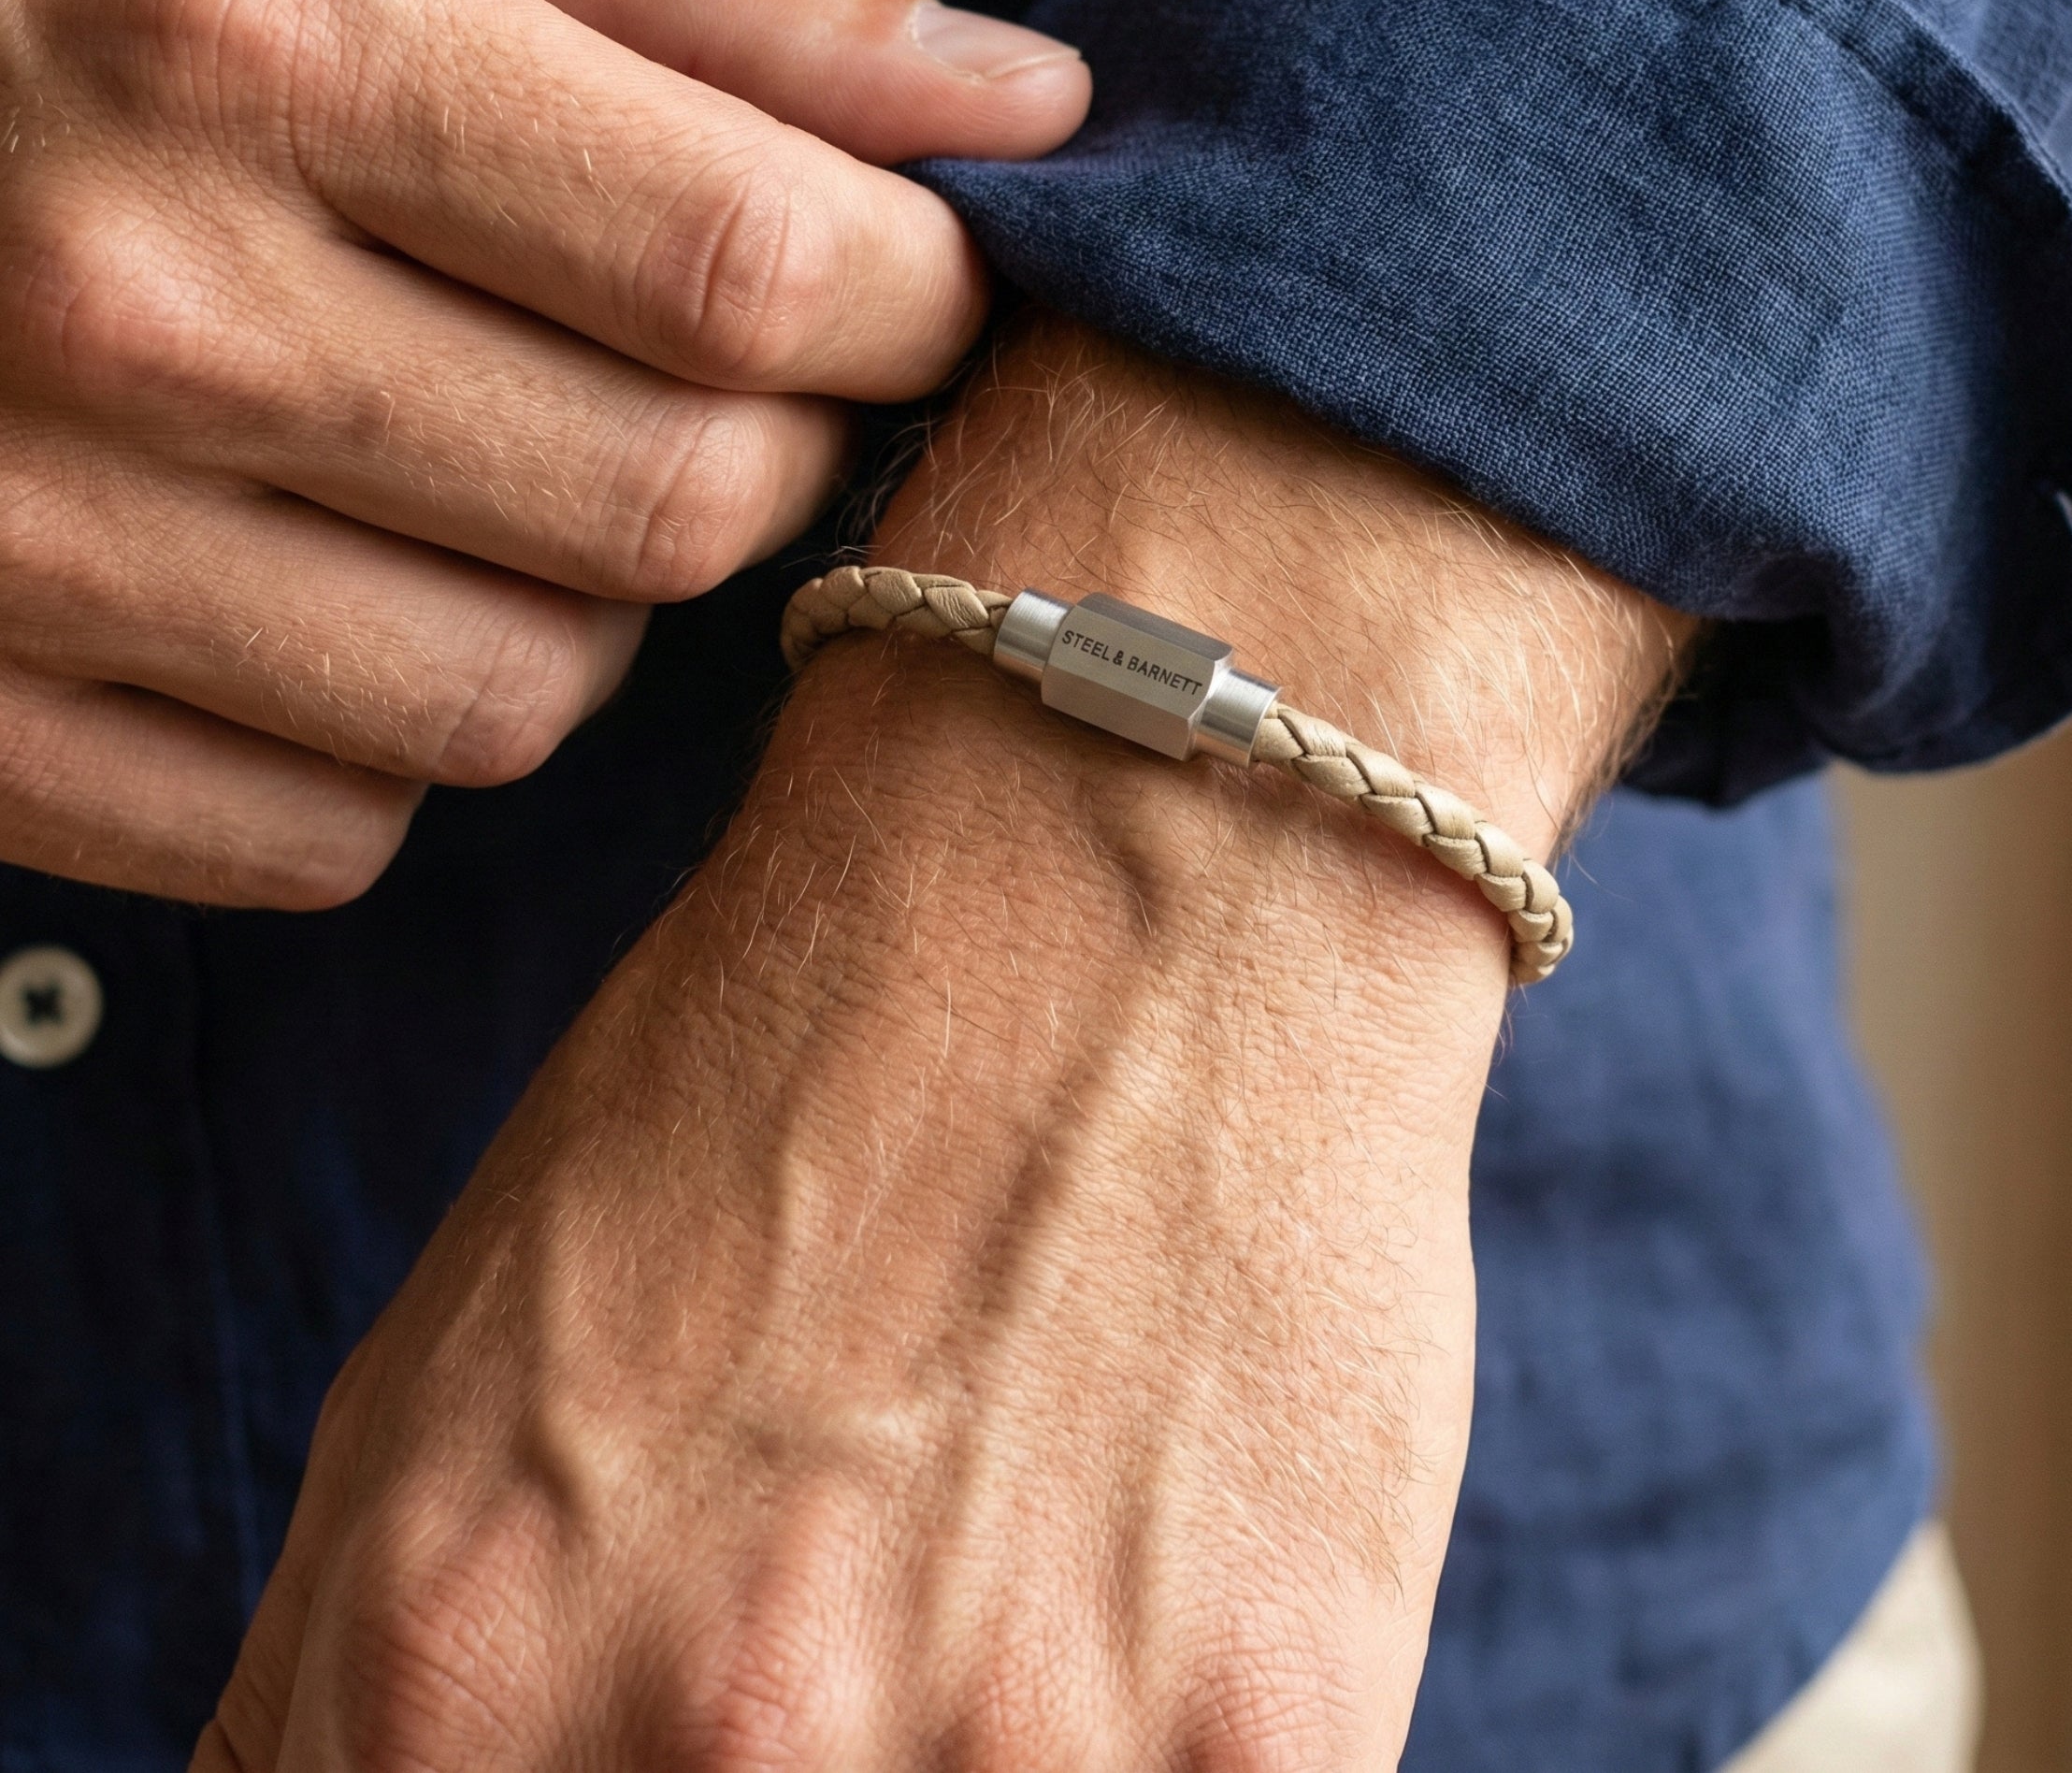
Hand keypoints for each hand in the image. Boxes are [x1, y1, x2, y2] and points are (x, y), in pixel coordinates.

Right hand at [0, 0, 1087, 905]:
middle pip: (680, 511)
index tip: (908, 278)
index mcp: (272, 41)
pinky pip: (337, 827)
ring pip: (527, 701)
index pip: (755, 264)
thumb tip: (1026, 101)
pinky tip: (330, 575)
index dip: (911, 296)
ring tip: (484, 453)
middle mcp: (149, 312)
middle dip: (766, 446)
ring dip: (582, 595)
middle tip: (699, 360)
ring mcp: (41, 546)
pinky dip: (391, 725)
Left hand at [199, 319, 1684, 1771]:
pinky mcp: (1268, 1745)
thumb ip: (342, 1688)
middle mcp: (718, 1753)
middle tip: (838, 1601)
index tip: (633, 1732)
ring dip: (971, 1755)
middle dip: (757, 1762)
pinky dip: (1137, 1753)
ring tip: (1000, 1568)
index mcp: (451, 1666)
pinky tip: (1135, 1581)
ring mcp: (1013, 1763)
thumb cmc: (799, 1057)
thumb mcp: (452, 1356)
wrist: (1126, 851)